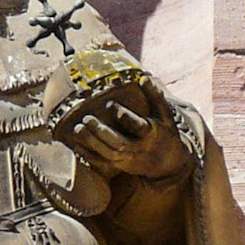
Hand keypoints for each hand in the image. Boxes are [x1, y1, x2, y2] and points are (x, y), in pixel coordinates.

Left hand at [62, 82, 188, 182]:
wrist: (169, 163)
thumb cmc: (165, 133)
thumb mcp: (165, 115)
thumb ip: (154, 96)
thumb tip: (143, 77)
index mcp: (151, 134)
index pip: (137, 126)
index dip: (123, 116)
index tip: (109, 104)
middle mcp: (139, 148)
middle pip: (119, 143)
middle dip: (101, 132)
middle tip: (86, 118)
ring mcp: (129, 159)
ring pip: (107, 154)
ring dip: (91, 143)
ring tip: (78, 129)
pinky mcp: (120, 166)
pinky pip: (102, 163)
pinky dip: (88, 155)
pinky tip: (76, 144)